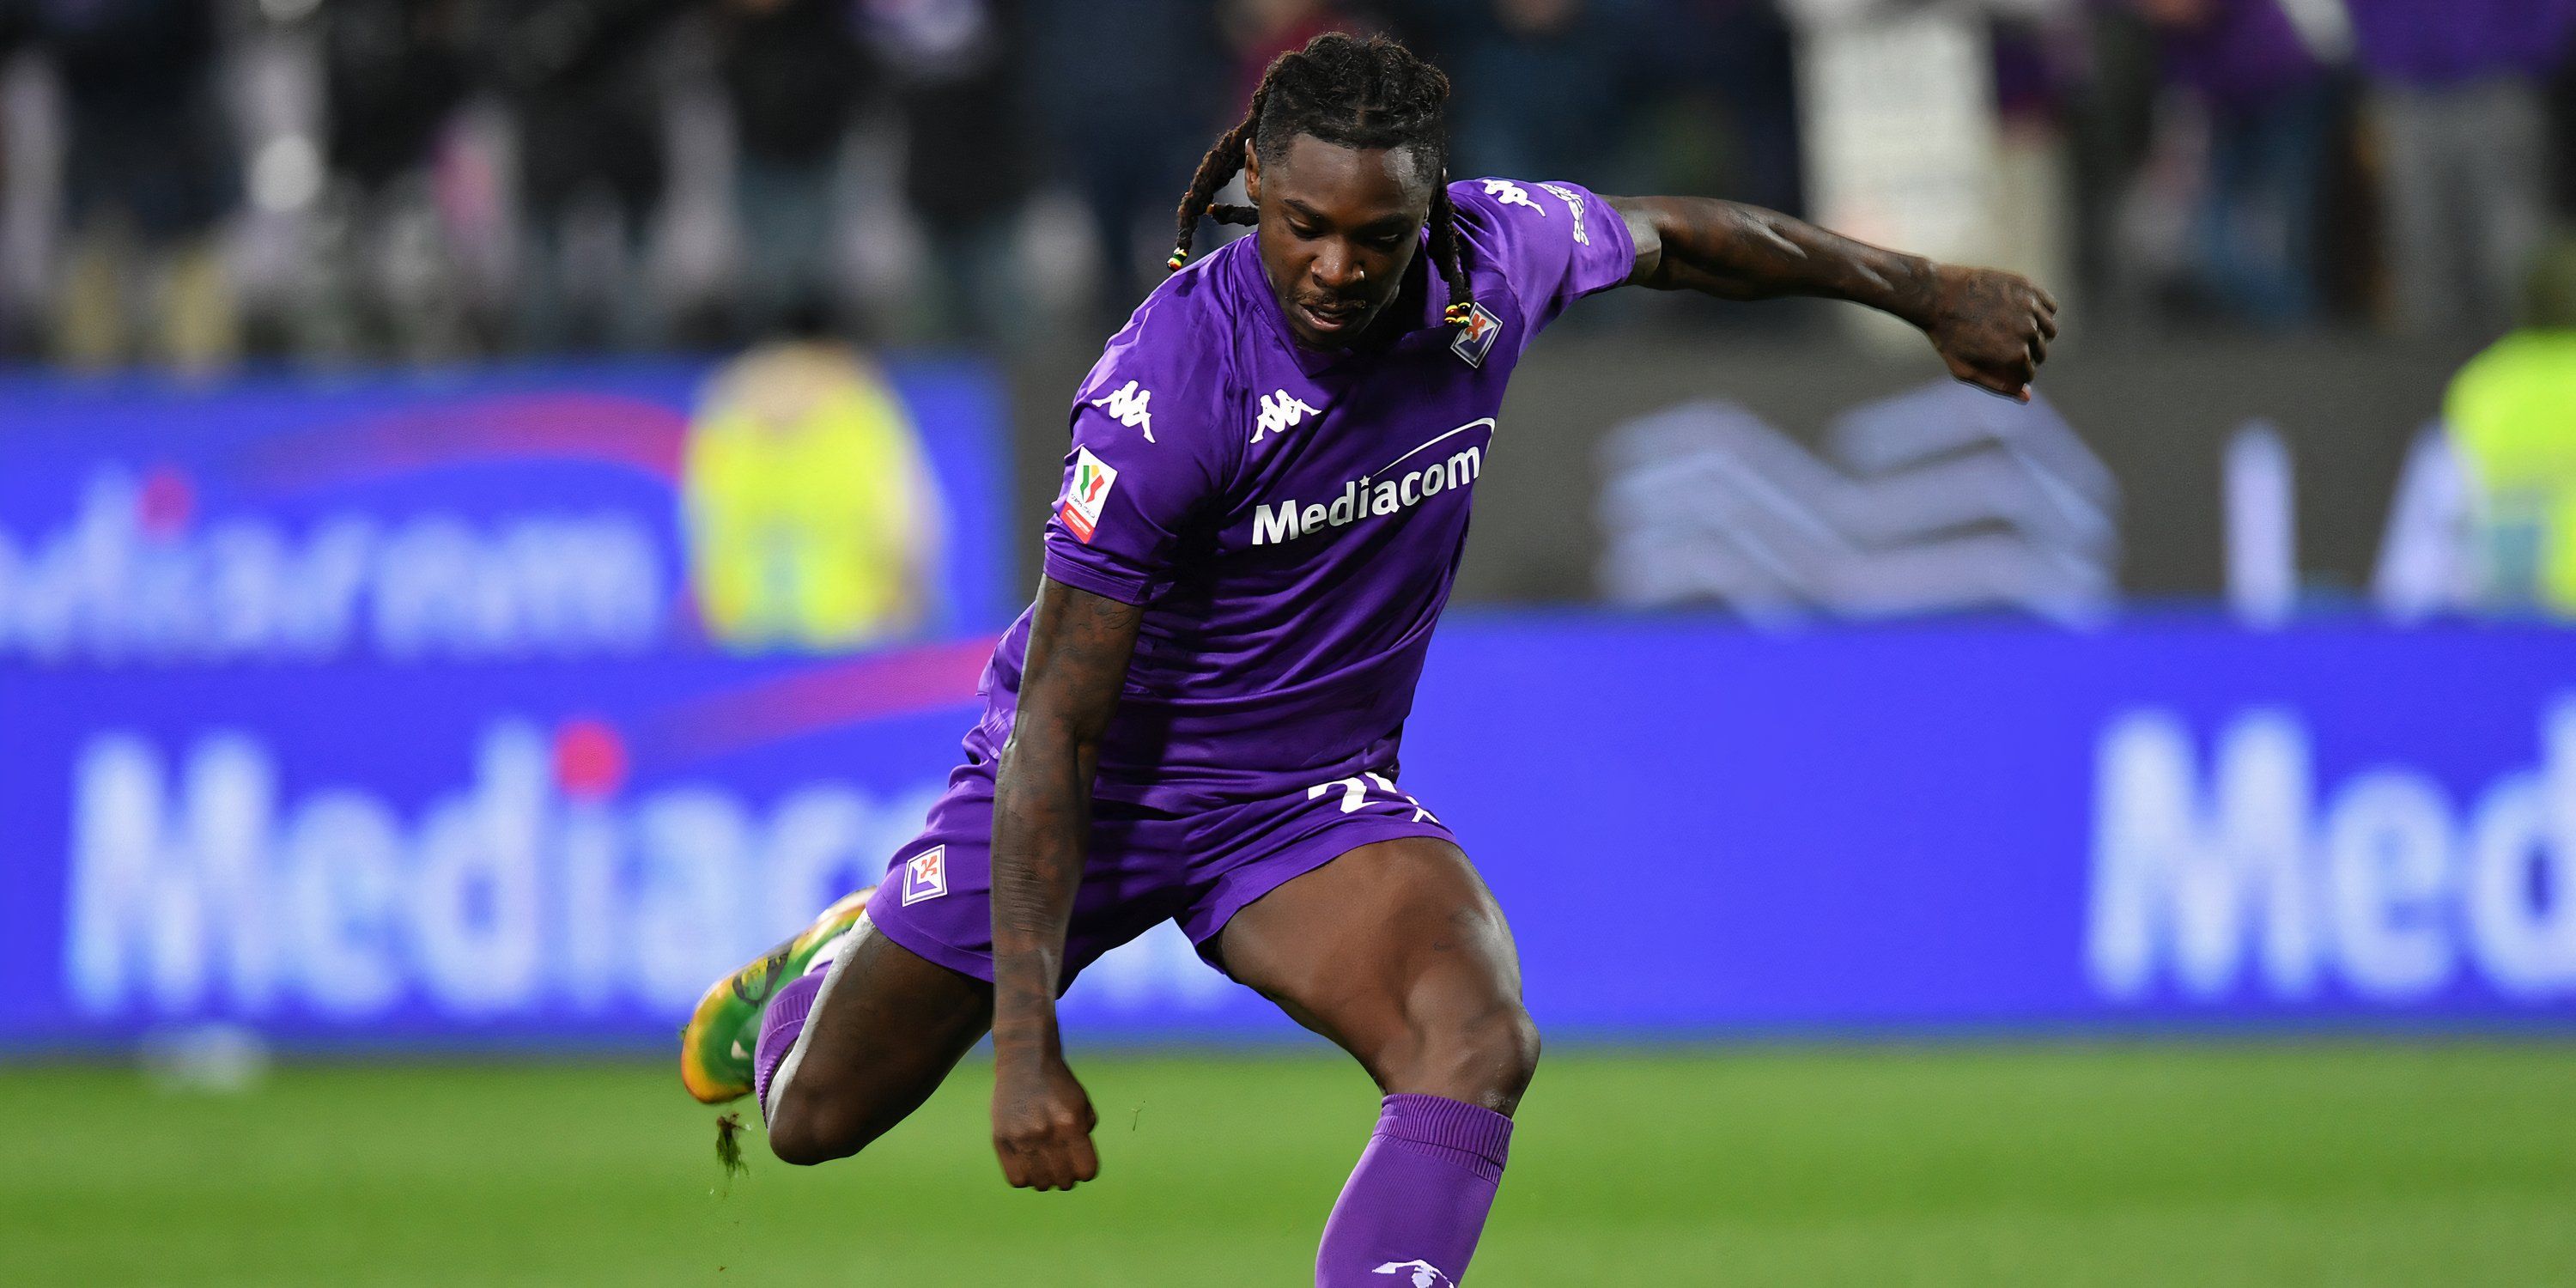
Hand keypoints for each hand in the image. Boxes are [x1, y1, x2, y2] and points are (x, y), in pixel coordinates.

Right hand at [991, 1051, 1098, 1190]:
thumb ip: (1085, 1134)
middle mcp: (1046, 1133)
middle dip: (1067, 1177)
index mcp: (1071, 1123)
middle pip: (1064, 1181)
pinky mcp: (1001, 1139)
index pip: (1086, 1171)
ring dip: (1046, 1179)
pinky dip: (1025, 1178)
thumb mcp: (1082, 1103)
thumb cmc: (1058, 1084)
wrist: (1025, 1062)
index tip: (1080, 1163)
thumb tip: (1079, 1168)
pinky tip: (1028, 1164)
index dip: (1086, 1170)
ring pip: (1040, 1184)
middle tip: (1062, 1165)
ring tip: (1044, 1164)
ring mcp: (1021, 1137)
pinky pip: (1016, 1179)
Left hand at [1923, 264, 2057, 402]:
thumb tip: (2027, 396)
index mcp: (2014, 355)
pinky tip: (2025, 314)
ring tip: (2018, 333)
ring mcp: (2029, 307)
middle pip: (2041, 353)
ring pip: (2050, 330)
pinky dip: (2043, 312)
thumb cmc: (1947, 336)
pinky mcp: (2028, 287)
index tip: (1997, 364)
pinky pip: (2050, 305)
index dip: (2013, 373)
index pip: (2028, 374)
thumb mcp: (1964, 370)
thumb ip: (1997, 385)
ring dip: (2039, 335)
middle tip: (2003, 346)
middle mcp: (2026, 331)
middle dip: (2027, 355)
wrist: (1936, 295)